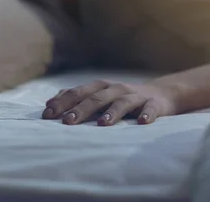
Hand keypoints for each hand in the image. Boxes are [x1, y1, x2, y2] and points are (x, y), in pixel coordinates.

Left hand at [41, 80, 176, 125]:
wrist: (162, 95)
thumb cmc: (124, 99)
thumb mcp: (101, 96)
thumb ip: (78, 98)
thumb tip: (50, 102)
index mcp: (102, 87)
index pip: (79, 92)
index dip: (63, 102)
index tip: (47, 115)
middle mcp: (117, 89)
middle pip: (98, 97)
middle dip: (82, 108)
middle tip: (67, 121)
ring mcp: (136, 96)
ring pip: (123, 102)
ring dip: (112, 111)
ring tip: (102, 123)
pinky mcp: (155, 104)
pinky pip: (151, 109)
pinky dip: (147, 115)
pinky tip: (142, 123)